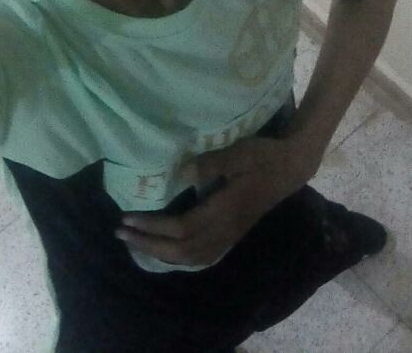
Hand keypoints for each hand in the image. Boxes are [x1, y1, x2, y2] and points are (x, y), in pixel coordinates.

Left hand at [115, 132, 323, 266]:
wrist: (290, 167)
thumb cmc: (263, 155)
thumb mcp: (238, 152)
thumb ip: (210, 163)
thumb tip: (179, 173)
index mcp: (224, 210)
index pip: (181, 229)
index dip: (152, 228)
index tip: (127, 220)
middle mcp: (225, 229)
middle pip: (181, 250)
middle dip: (148, 245)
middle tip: (121, 234)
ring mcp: (230, 235)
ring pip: (191, 258)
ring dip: (161, 254)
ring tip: (137, 244)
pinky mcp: (233, 233)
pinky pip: (202, 256)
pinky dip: (180, 258)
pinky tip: (168, 252)